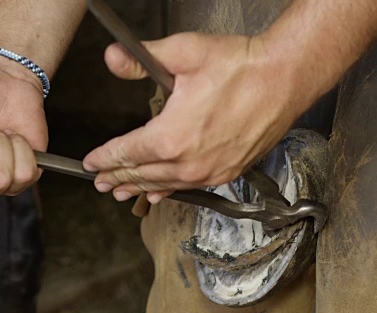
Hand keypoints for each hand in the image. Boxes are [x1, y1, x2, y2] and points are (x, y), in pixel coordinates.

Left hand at [83, 33, 312, 203]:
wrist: (285, 77)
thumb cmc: (240, 66)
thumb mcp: (183, 53)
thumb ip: (142, 60)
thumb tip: (113, 57)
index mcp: (171, 136)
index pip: (126, 152)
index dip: (105, 158)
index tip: (91, 163)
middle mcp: (188, 162)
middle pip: (141, 173)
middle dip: (116, 177)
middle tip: (99, 182)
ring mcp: (209, 171)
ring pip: (163, 185)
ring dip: (139, 188)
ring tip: (121, 192)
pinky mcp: (227, 172)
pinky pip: (189, 187)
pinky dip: (169, 190)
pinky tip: (158, 195)